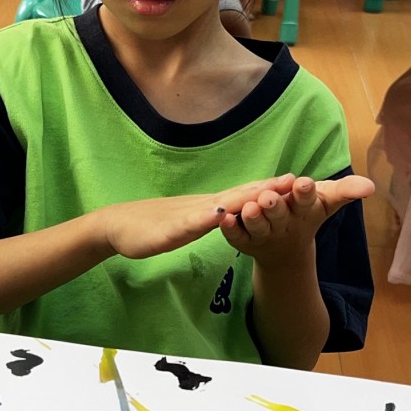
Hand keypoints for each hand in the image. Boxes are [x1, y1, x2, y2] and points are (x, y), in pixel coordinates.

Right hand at [96, 175, 297, 260]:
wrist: (114, 226)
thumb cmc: (150, 226)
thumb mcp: (189, 224)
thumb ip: (208, 217)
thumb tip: (230, 213)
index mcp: (208, 207)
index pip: (244, 195)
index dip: (269, 188)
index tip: (296, 182)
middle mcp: (201, 207)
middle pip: (238, 195)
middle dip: (266, 188)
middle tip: (295, 179)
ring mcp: (186, 217)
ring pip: (219, 206)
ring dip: (243, 199)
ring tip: (267, 191)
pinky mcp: (169, 231)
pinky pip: (190, 225)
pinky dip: (206, 218)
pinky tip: (219, 214)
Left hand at [219, 175, 375, 266]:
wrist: (286, 249)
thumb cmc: (306, 213)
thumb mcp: (326, 200)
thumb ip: (346, 190)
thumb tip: (370, 186)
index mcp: (303, 210)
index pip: (306, 200)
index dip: (305, 193)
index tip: (304, 184)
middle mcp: (284, 223)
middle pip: (280, 214)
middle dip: (275, 206)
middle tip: (270, 198)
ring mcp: (264, 234)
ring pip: (258, 227)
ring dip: (253, 219)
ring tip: (249, 208)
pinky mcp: (244, 241)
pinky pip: (236, 236)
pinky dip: (230, 229)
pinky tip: (223, 219)